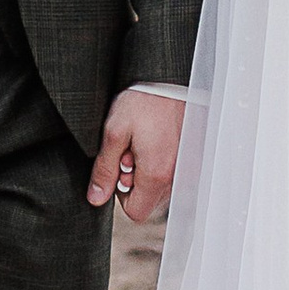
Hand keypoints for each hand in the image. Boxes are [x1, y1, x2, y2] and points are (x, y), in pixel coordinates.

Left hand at [89, 87, 184, 217]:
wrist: (169, 76)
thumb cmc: (144, 100)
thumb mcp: (114, 132)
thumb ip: (104, 169)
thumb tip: (96, 198)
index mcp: (156, 174)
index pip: (136, 213)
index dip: (120, 194)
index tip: (118, 167)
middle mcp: (177, 176)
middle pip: (149, 200)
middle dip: (135, 180)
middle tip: (130, 148)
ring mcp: (187, 167)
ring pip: (161, 187)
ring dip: (148, 170)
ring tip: (144, 139)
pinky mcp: (192, 155)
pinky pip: (173, 173)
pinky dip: (162, 161)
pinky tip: (156, 137)